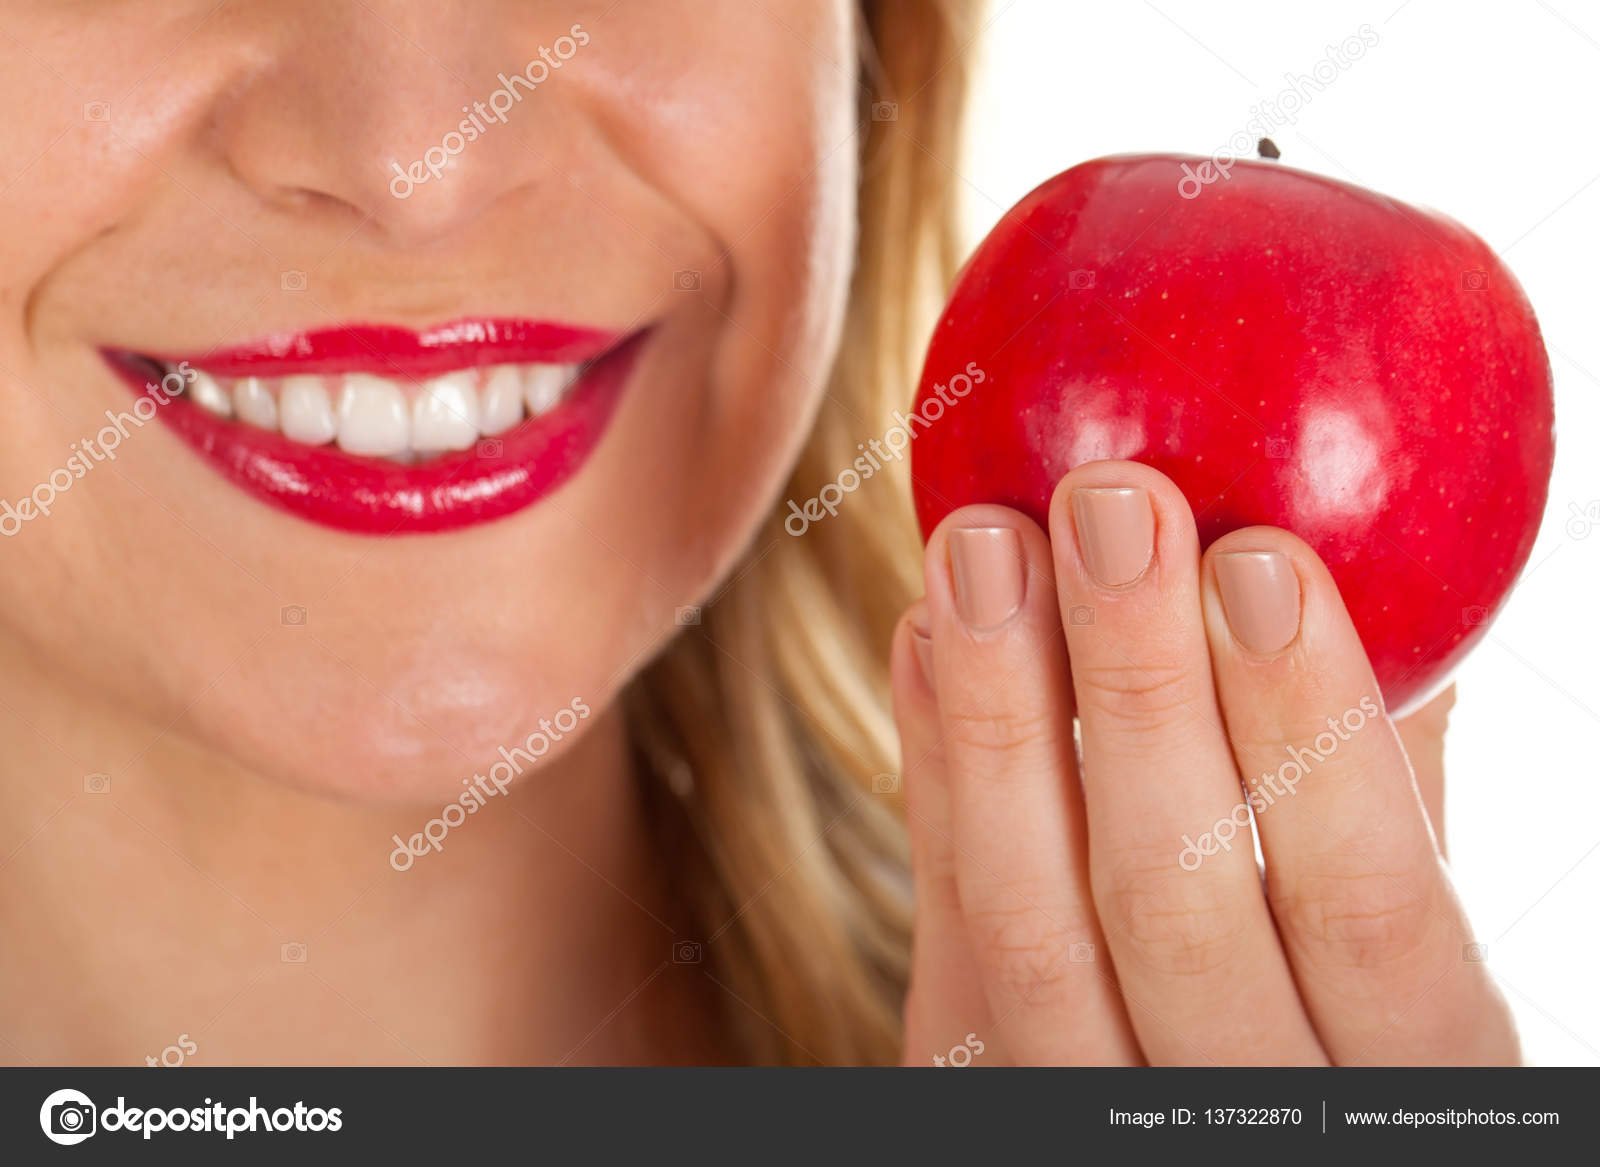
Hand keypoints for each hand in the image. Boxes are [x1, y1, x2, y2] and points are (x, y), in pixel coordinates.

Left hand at [892, 460, 1517, 1065]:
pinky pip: (945, 928)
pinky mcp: (974, 1088)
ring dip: (999, 713)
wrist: (1205, 1102)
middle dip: (1135, 684)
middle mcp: (1243, 1115)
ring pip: (1030, 926)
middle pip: (1174, 907)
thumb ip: (1387, 790)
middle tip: (1108, 501)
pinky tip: (931, 635)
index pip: (1363, 907)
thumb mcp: (1403, 939)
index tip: (1259, 554)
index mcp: (1402, 1074)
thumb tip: (1362, 567)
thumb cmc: (1346, 1002)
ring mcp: (1087, 1114)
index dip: (1311, 728)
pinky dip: (935, 768)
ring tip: (983, 541)